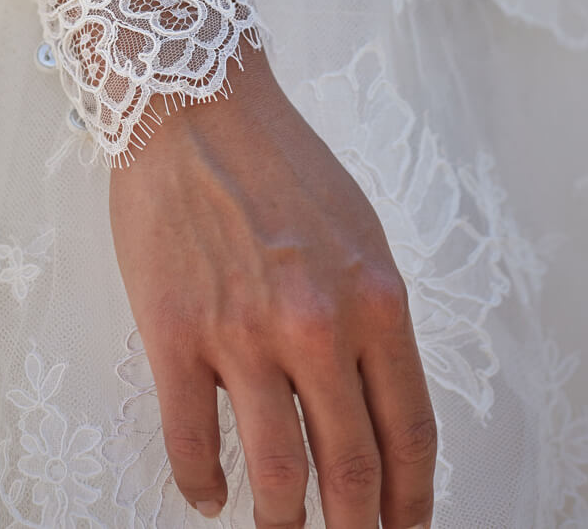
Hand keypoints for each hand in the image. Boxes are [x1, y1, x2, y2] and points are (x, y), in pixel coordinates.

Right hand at [110, 47, 436, 528]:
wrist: (193, 101)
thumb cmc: (278, 161)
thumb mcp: (358, 232)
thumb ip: (372, 318)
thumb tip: (373, 403)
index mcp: (375, 300)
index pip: (410, 433)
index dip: (412, 503)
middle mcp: (317, 325)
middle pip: (352, 469)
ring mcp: (243, 333)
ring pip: (277, 474)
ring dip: (282, 522)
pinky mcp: (175, 332)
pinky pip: (191, 441)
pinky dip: (201, 485)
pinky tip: (209, 495)